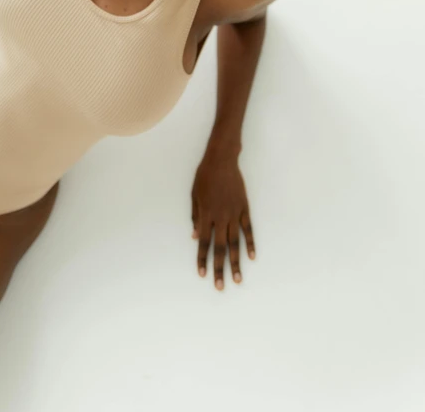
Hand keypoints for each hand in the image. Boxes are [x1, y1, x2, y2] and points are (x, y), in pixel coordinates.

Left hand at [191, 153, 254, 289]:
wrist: (221, 160)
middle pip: (220, 248)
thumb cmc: (204, 177)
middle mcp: (221, 217)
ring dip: (236, 262)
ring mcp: (234, 213)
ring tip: (238, 279)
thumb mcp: (194, 196)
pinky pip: (247, 229)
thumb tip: (196, 237)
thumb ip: (196, 217)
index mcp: (206, 215)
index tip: (203, 275)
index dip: (203, 260)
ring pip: (235, 243)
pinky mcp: (244, 208)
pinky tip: (251, 256)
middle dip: (219, 269)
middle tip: (220, 286)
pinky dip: (250, 243)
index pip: (204, 243)